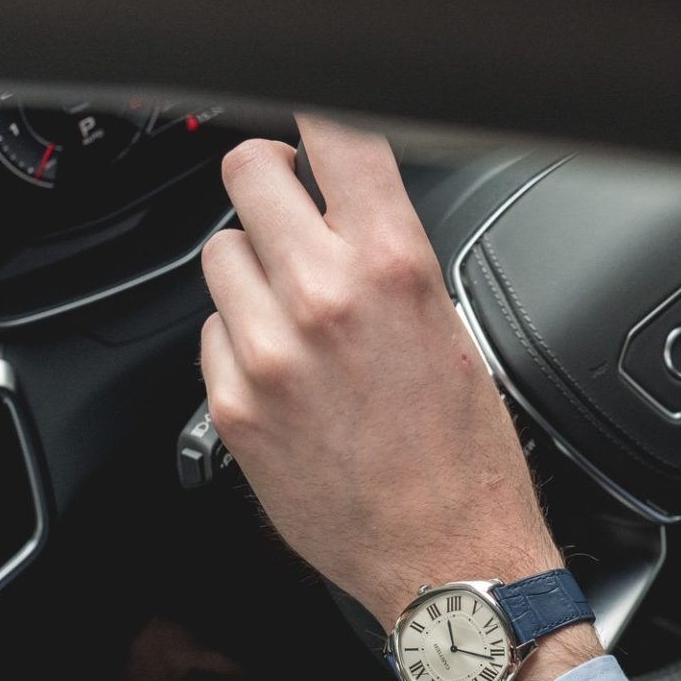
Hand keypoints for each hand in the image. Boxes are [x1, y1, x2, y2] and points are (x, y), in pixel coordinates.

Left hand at [199, 116, 598, 680]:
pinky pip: (211, 332)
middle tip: (287, 206)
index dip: (315, 117)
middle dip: (269, 183)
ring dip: (249, 266)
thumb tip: (342, 202)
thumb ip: (388, 254)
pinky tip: (284, 372)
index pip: (333, 134)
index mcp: (391, 266)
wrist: (449, 563)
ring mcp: (267, 352)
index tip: (309, 121)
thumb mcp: (452, 327)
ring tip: (294, 311)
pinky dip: (239, 339)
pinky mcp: (231, 405)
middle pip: (248, 174)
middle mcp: (321, 298)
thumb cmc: (469, 460)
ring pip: (220, 253)